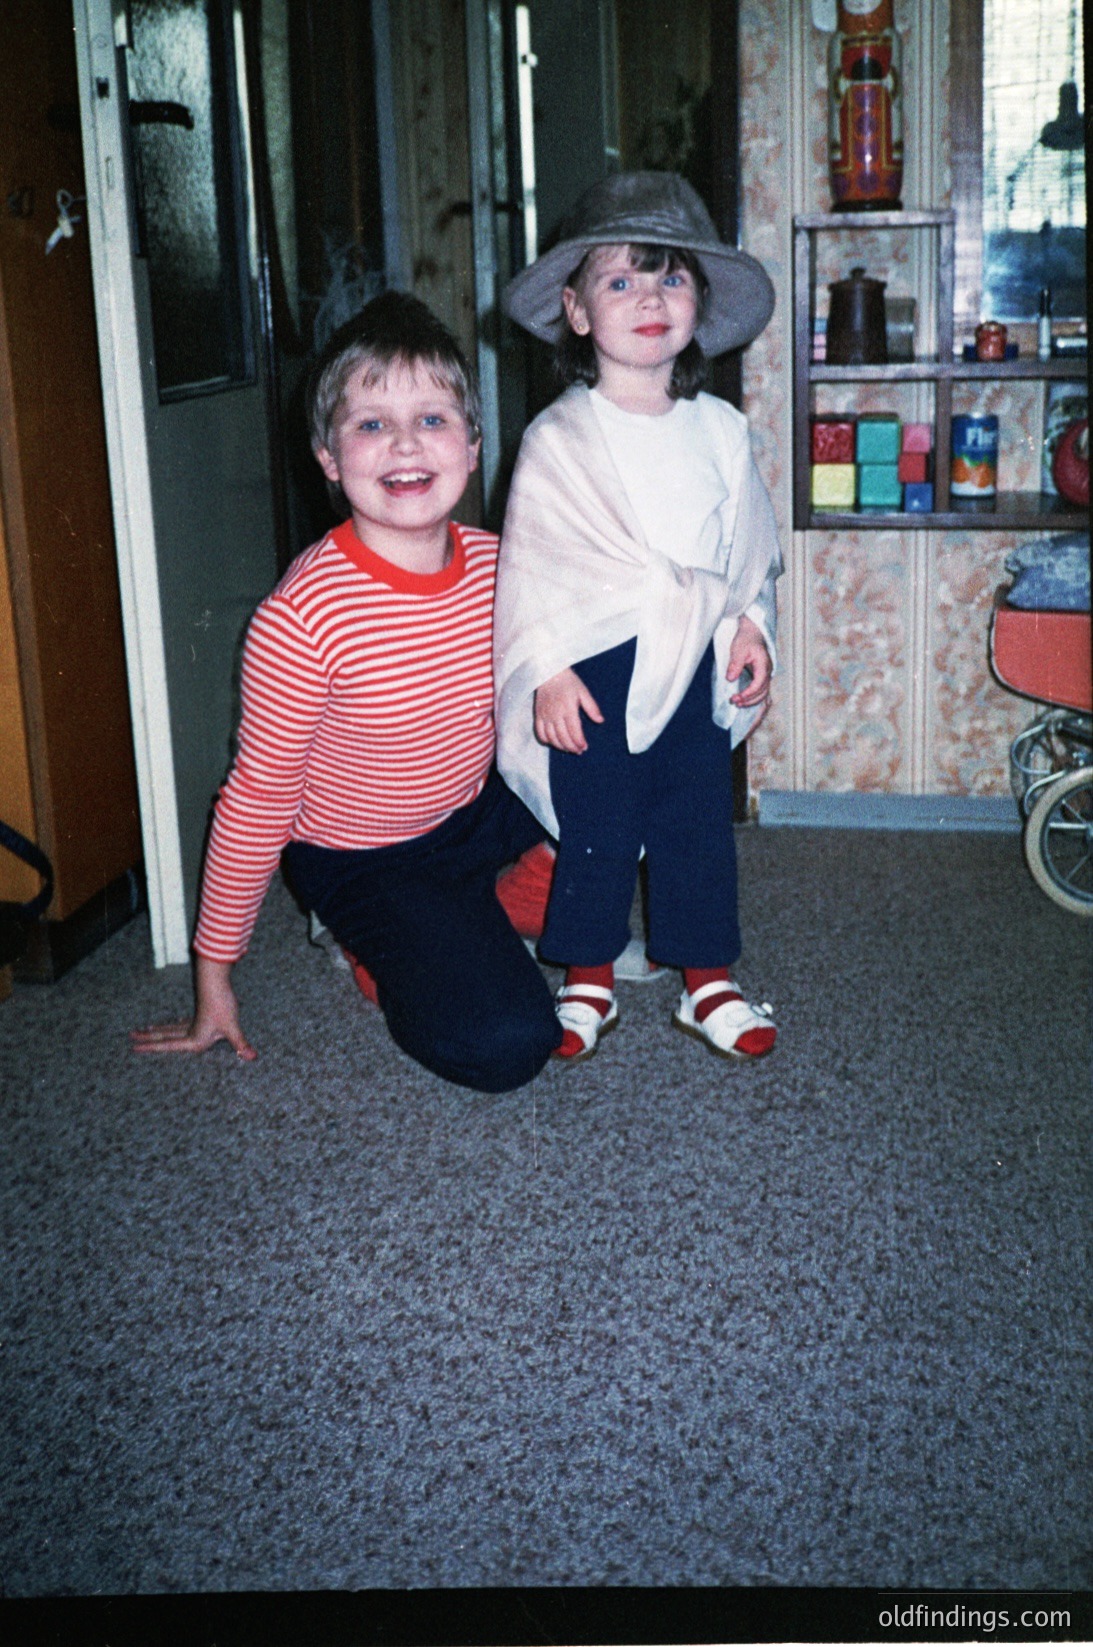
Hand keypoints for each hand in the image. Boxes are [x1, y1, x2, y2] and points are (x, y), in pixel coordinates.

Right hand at [130, 956, 256, 1059]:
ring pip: (170, 1028)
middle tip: (130, 1038)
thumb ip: (241, 1044)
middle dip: (147, 1039)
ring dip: (156, 1031)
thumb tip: (252, 1057)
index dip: (150, 1048)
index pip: (167, 1046)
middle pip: (164, 1036)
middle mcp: (190, 1031)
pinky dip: (171, 1025)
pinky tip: (171, 1024)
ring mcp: (193, 1021)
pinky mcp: (199, 1013)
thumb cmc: (222, 1005)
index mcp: (194, 1039)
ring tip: (143, 1030)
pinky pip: (180, 1022)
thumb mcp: (232, 1027)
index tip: (134, 1048)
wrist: (216, 981)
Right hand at [534, 667, 603, 752]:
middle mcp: (555, 714)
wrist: (548, 673)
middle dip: (572, 747)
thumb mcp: (583, 692)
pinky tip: (554, 742)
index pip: (574, 731)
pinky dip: (546, 741)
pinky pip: (540, 733)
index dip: (579, 742)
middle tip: (579, 751)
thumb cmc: (568, 682)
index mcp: (568, 708)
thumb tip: (600, 721)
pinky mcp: (538, 715)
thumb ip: (592, 707)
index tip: (584, 747)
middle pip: (563, 737)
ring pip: (551, 738)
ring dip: (560, 746)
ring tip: (569, 749)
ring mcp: (545, 715)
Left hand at [726, 614, 772, 709]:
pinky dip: (753, 697)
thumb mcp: (738, 650)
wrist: (752, 633)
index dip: (749, 692)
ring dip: (751, 700)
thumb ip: (735, 664)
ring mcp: (765, 674)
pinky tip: (744, 700)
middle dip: (749, 699)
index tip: (737, 697)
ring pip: (763, 693)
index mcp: (763, 664)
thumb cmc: (746, 639)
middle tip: (735, 702)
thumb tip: (731, 678)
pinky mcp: (761, 676)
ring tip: (738, 704)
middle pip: (763, 691)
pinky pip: (760, 690)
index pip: (759, 683)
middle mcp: (767, 671)